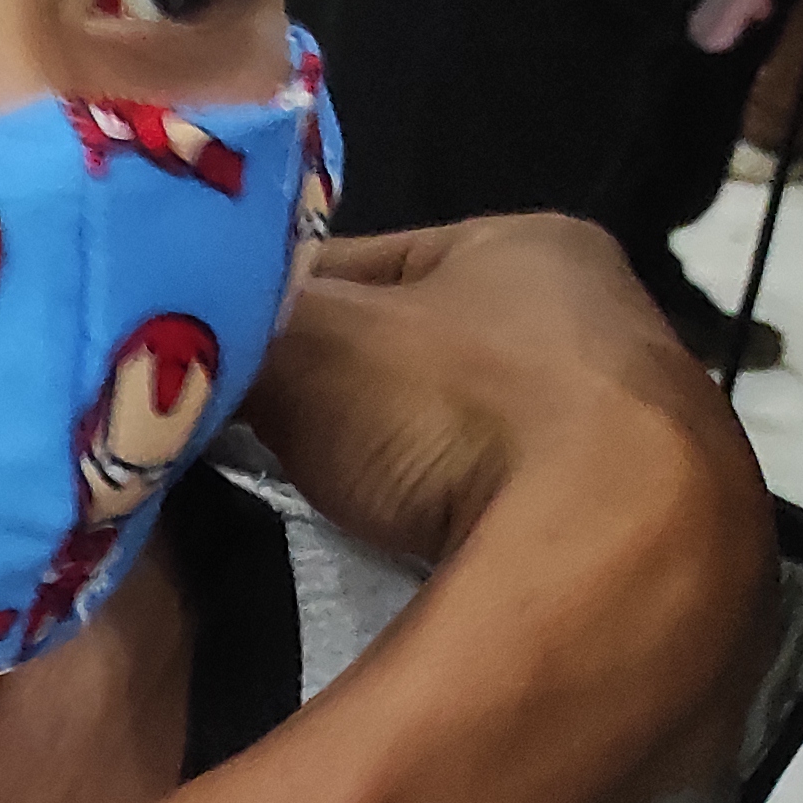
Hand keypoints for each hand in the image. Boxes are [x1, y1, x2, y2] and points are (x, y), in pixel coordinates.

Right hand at [243, 219, 761, 588]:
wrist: (615, 558)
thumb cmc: (458, 410)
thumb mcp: (303, 346)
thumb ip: (228, 328)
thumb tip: (151, 335)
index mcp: (533, 244)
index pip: (367, 260)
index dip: (280, 308)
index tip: (217, 361)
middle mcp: (606, 317)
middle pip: (422, 350)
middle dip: (346, 394)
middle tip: (261, 442)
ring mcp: (639, 427)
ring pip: (472, 434)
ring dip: (406, 466)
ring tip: (332, 507)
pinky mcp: (651, 526)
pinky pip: (518, 511)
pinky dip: (462, 527)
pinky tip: (416, 556)